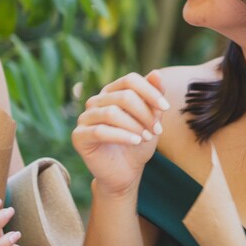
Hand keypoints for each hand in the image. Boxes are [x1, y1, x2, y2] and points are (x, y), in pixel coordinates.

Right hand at [72, 72, 167, 195]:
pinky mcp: (79, 136)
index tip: (166, 108)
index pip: (130, 80)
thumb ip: (153, 97)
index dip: (150, 91)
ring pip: (112, 112)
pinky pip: (101, 131)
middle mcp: (95, 101)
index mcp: (111, 92)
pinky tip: (136, 142)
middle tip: (157, 130)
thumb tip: (156, 72)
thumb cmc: (138, 143)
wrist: (126, 173)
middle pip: (124, 96)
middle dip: (145, 113)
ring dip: (135, 125)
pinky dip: (122, 135)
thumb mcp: (151, 119)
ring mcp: (85, 118)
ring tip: (146, 138)